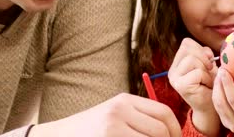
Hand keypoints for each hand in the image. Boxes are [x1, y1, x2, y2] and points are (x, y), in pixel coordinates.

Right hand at [30, 93, 180, 136]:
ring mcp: (113, 125)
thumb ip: (138, 118)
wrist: (58, 136)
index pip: (163, 112)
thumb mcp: (114, 116)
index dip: (175, 129)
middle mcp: (120, 109)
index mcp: (125, 100)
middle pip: (160, 129)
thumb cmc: (90, 130)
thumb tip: (168, 131)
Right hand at [167, 38, 218, 134]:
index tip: (208, 60)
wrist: (211, 107)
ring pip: (192, 60)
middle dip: (204, 59)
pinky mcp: (180, 85)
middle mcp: (173, 70)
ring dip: (205, 70)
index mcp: (177, 63)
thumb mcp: (208, 64)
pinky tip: (206, 86)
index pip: (186, 43)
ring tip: (207, 80)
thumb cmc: (210, 84)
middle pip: (188, 49)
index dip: (201, 49)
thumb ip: (204, 53)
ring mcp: (174, 78)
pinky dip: (206, 78)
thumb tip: (207, 52)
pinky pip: (197, 72)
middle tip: (208, 72)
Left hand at [212, 67, 233, 136]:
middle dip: (219, 83)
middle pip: (221, 101)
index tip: (225, 69)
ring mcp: (229, 124)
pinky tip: (220, 84)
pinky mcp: (225, 123)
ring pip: (217, 104)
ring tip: (220, 75)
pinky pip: (217, 107)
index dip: (228, 83)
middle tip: (221, 69)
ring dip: (216, 88)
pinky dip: (217, 94)